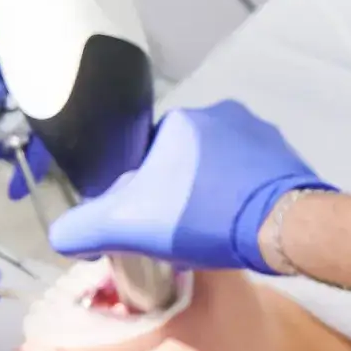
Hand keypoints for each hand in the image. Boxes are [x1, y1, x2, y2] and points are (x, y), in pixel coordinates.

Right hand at [46, 100, 329, 274]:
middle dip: (177, 193)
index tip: (147, 219)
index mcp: (183, 120)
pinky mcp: (289, 157)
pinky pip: (252, 178)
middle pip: (184, 160)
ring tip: (211, 233)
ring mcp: (262, 133)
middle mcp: (224, 114)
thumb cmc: (202, 217)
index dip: (140, 189)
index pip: (147, 154)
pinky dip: (241, 199)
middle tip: (178, 231)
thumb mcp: (127, 226)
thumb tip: (61, 236)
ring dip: (211, 196)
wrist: (285, 227)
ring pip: (219, 168)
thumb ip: (84, 229)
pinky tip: (239, 228)